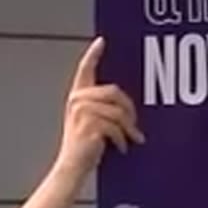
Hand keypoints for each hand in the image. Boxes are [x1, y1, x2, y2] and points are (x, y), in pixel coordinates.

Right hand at [53, 38, 143, 178]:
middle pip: (114, 92)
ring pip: (118, 112)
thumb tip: (127, 106)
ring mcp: (82, 111)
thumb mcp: (90, 121)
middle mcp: (77, 100)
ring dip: (129, 128)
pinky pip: (116, 127)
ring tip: (131, 139)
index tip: (101, 41)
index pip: (85, 69)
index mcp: (77, 96)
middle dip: (129, 109)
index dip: (93, 54)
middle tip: (135, 125)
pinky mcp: (89, 124)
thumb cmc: (83, 145)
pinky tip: (121, 147)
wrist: (72, 165)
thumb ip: (103, 107)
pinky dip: (122, 139)